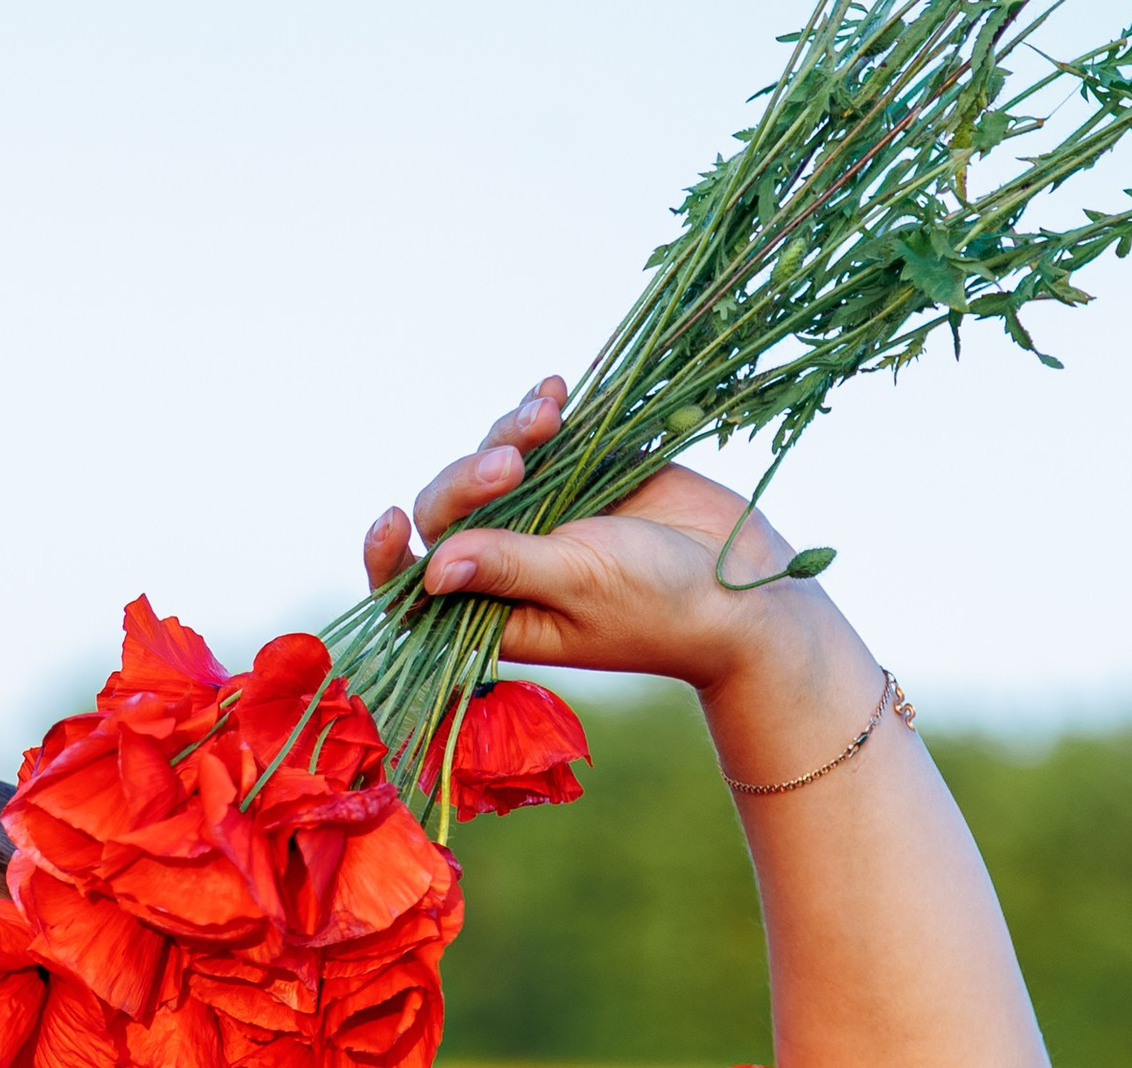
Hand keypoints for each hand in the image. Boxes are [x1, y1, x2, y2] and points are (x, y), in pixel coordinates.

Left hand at [363, 378, 810, 697]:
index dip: (389, 558)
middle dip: (467, 478)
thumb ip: (509, 568)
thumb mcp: (580, 585)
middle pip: (447, 511)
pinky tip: (553, 391)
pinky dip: (538, 411)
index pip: (415, 592)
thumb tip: (431, 568)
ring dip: (509, 432)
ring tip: (550, 415)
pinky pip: (540, 437)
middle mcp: (507, 564)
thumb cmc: (661, 607)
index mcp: (493, 613)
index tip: (389, 518)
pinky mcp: (580, 474)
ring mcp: (543, 515)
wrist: (742, 584)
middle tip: (515, 463)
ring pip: (490, 464)